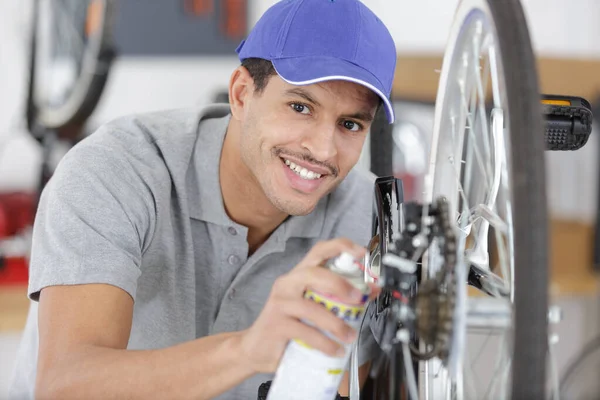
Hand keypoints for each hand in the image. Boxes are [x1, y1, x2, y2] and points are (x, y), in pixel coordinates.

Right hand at [238, 238, 380, 373]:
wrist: (256, 348)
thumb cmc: (288, 325)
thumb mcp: (313, 307)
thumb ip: (337, 299)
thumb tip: (370, 291)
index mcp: (298, 275)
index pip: (318, 251)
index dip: (340, 247)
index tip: (361, 252)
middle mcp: (287, 284)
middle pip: (314, 273)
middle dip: (340, 284)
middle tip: (358, 298)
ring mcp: (280, 303)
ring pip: (311, 307)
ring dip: (336, 323)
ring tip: (349, 336)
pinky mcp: (276, 324)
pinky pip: (306, 332)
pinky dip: (325, 343)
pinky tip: (335, 350)